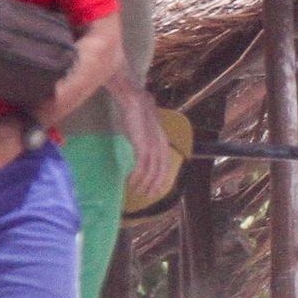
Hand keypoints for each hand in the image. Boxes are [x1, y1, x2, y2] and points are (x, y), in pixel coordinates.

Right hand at [115, 84, 176, 198]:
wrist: (135, 102)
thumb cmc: (137, 114)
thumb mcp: (145, 131)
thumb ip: (146, 141)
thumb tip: (141, 152)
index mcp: (163, 142)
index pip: (166, 165)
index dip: (162, 179)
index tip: (156, 189)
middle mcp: (161, 146)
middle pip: (161, 172)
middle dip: (154, 186)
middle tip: (147, 196)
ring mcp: (153, 146)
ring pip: (151, 172)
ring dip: (144, 184)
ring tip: (136, 191)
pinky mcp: (143, 146)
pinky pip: (141, 167)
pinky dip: (136, 176)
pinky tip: (130, 181)